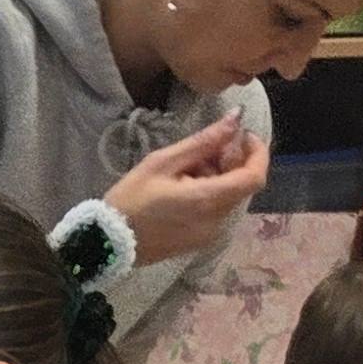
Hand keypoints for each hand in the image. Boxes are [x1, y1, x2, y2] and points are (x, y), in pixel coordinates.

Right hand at [105, 116, 266, 269]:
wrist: (106, 244)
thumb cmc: (130, 199)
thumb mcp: (163, 162)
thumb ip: (204, 141)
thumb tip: (236, 119)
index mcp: (207, 200)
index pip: (255, 176)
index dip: (257, 152)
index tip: (242, 135)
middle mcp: (216, 221)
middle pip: (241, 184)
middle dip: (230, 162)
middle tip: (200, 150)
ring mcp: (208, 235)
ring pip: (228, 197)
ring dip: (217, 178)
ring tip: (184, 171)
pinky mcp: (199, 242)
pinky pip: (216, 211)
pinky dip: (208, 194)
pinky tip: (181, 190)